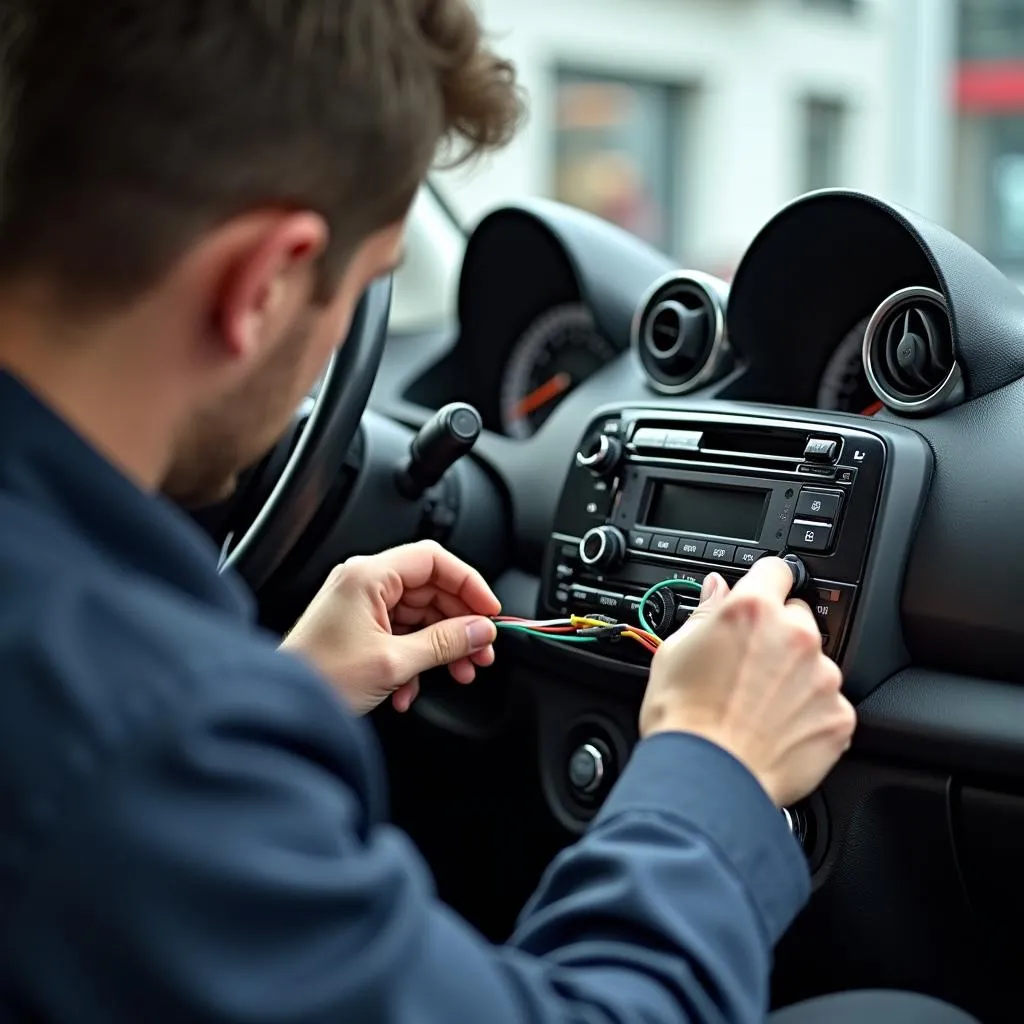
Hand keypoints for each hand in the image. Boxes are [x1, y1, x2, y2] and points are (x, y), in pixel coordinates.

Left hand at [280, 541, 499, 714]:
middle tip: (482, 651)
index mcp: (368, 576)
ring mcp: (361, 605)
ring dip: (442, 648)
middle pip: (431, 590)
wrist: (279, 706)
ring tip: (460, 672)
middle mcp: (364, 583)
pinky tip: (411, 689)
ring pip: (421, 616)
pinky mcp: (359, 629)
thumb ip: (444, 643)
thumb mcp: (393, 661)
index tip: (490, 611)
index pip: (433, 560)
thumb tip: (481, 631)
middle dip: (460, 624)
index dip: (469, 583)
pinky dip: (416, 660)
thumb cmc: (317, 677)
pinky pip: (403, 635)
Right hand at [639, 558, 855, 806]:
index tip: (760, 597)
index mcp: (752, 610)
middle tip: (748, 665)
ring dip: (795, 676)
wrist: (706, 778)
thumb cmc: (683, 718)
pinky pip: (829, 704)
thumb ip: (704, 612)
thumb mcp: (675, 650)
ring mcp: (823, 677)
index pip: (776, 570)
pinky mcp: (840, 717)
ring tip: (759, 705)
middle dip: (778, 634)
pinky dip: (809, 714)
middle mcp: (795, 636)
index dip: (764, 584)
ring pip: (815, 663)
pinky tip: (777, 729)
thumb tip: (717, 589)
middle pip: (798, 617)